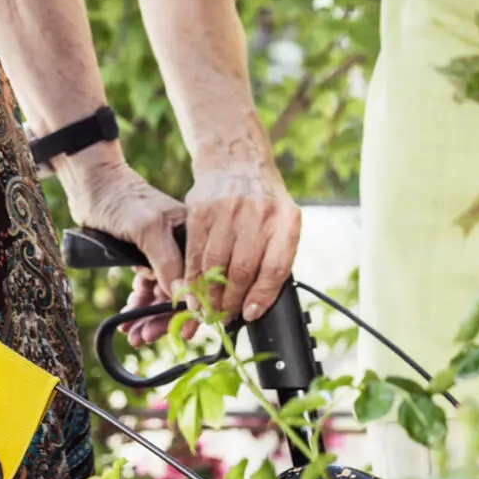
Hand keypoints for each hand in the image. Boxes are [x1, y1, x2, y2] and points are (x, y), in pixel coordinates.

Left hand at [51, 144, 188, 343]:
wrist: (93, 187)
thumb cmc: (123, 200)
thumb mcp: (147, 228)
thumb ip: (166, 260)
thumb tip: (183, 295)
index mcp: (192, 235)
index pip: (200, 279)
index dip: (192, 308)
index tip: (184, 333)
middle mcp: (181, 247)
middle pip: (180, 291)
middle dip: (163, 318)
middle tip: (145, 337)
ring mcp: (162, 253)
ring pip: (161, 293)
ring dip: (148, 316)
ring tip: (132, 333)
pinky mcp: (144, 258)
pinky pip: (146, 287)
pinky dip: (138, 304)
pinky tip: (128, 316)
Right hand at [182, 162, 300, 325]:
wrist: (235, 161)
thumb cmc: (262, 201)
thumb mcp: (283, 220)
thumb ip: (276, 256)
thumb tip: (257, 304)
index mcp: (286, 219)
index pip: (275, 268)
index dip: (261, 297)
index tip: (249, 314)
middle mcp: (259, 213)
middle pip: (243, 271)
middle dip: (230, 302)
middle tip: (223, 318)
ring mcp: (228, 209)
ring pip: (215, 266)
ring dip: (209, 295)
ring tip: (206, 310)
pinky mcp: (201, 209)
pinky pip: (194, 253)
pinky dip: (192, 277)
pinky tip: (192, 290)